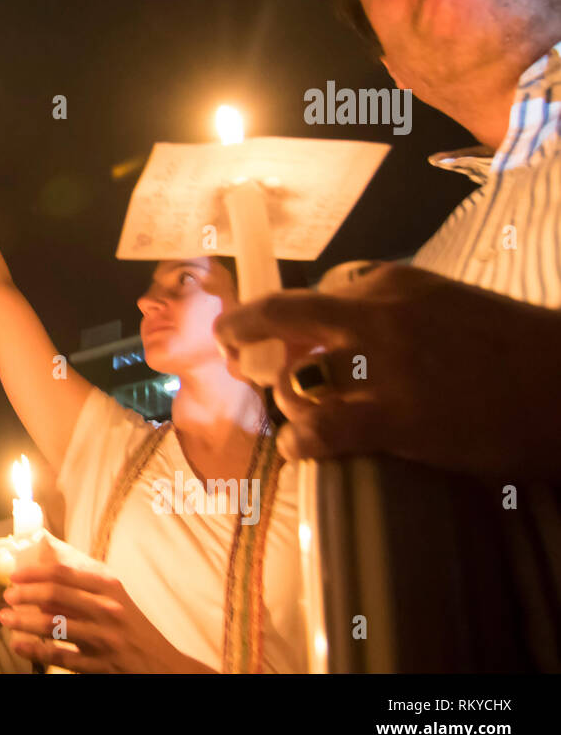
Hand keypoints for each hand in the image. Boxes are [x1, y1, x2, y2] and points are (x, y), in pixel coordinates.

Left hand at [1, 563, 194, 672]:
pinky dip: (36, 650)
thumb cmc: (131, 629)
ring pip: (55, 626)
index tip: (15, 576)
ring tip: (5, 619)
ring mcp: (104, 638)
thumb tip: (43, 581)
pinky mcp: (101, 665)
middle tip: (7, 597)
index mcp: (109, 588)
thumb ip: (85, 588)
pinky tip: (19, 645)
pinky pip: (61, 657)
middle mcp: (107, 610)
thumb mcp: (114, 601)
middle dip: (26, 594)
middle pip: (56, 596)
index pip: (65, 574)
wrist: (162, 665)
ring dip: (24, 621)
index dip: (35, 573)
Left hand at [214, 262, 560, 478]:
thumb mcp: (445, 306)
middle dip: (239, 330)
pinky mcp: (398, 417)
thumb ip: (388, 313)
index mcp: (392, 284)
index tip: (249, 330)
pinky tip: (303, 450)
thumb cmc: (511, 351)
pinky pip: (322, 430)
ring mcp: (386, 365)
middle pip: (280, 315)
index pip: (310, 296)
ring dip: (286, 402)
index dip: (272, 318)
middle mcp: (379, 314)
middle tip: (224, 347)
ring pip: (296, 380)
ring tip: (298, 419)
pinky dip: (301, 443)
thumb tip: (332, 334)